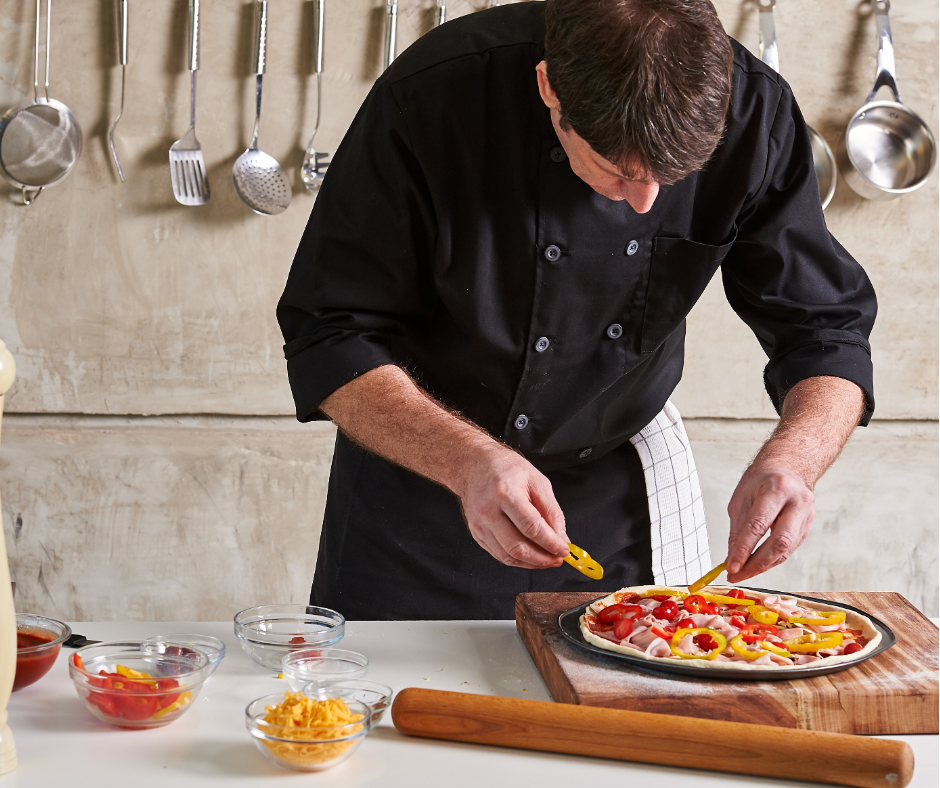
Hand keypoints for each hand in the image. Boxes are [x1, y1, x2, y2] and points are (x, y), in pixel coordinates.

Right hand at [456, 444, 569, 568]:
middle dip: (542, 558)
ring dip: (531, 563)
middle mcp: (488, 511)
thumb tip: (560, 536)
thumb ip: (551, 510)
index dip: (550, 543)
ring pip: (508, 556)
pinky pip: (499, 555)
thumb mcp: (536, 480)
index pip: (531, 527)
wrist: (475, 466)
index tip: (564, 549)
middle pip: (517, 547)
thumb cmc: (505, 469)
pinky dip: (518, 560)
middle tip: (557, 558)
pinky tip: (531, 556)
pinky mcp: (476, 533)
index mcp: (505, 493)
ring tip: (547, 559)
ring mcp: (480, 524)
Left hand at [725, 462, 814, 582]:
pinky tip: (757, 565)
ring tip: (742, 573)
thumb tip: (732, 559)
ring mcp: (806, 515)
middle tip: (737, 575)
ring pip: (786, 550)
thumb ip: (737, 529)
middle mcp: (797, 502)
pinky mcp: (808, 526)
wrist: (789, 467)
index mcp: (777, 489)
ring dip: (763, 566)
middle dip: (757, 564)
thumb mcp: (741, 497)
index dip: (744, 549)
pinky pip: (789, 549)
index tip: (731, 566)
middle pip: (779, 542)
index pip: (759, 525)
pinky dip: (772, 559)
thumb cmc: (762, 480)